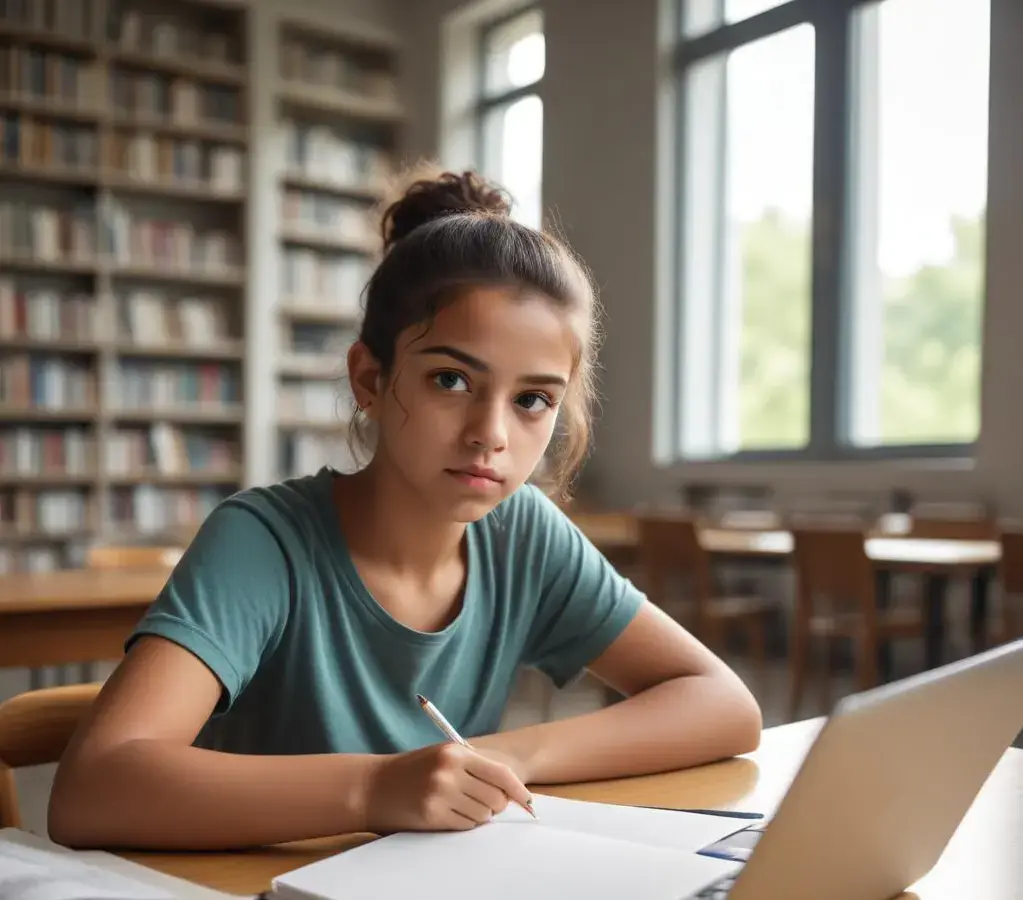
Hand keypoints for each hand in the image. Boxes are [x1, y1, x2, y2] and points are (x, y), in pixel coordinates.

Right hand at [364, 742, 533, 833]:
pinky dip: (462, 822)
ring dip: (477, 814)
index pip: (500, 773)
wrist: (374, 786)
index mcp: (456, 753)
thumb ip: (475, 768)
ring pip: (482, 814)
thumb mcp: (443, 756)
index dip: (518, 790)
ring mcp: (440, 794)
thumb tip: (510, 792)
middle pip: (496, 798)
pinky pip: (465, 825)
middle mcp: (450, 771)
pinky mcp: (432, 815)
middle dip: (495, 805)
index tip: (528, 801)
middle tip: (482, 802)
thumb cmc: (413, 770)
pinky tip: (446, 813)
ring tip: (457, 804)